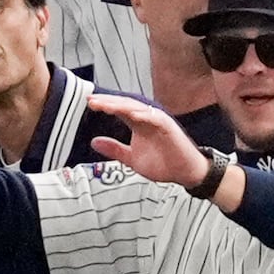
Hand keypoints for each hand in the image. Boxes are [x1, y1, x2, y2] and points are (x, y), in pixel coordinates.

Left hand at [88, 94, 209, 188]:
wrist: (184, 172)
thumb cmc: (163, 164)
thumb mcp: (132, 159)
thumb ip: (114, 149)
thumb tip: (94, 142)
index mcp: (138, 124)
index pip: (118, 110)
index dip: (104, 105)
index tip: (89, 104)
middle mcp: (146, 118)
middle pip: (124, 105)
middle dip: (108, 102)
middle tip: (92, 101)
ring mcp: (157, 121)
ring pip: (137, 108)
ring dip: (121, 105)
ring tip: (105, 105)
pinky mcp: (168, 126)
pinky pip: (155, 118)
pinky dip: (143, 115)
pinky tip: (131, 114)